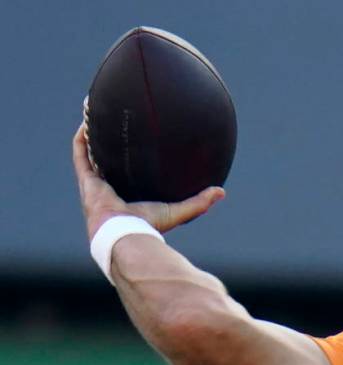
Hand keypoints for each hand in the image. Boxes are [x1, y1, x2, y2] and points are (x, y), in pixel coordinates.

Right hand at [72, 116, 224, 240]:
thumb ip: (200, 202)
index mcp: (127, 196)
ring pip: (90, 154)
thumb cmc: (150, 225)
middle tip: (114, 124)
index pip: (127, 175)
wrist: (126, 233)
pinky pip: (81, 153)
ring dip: (92, 135)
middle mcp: (109, 189)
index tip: (136, 144)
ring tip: (95, 114)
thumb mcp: (179, 211)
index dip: (129, 160)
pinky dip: (83, 138)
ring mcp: (95, 184)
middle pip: (106, 161)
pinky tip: (88, 120)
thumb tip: (221, 191)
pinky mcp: (87, 180)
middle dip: (107, 144)